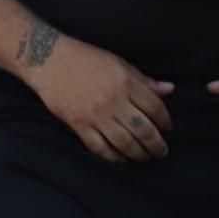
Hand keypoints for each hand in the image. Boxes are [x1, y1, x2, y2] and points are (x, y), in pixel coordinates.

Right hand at [25, 32, 174, 161]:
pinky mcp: (79, 125)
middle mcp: (112, 100)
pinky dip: (113, 158)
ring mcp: (95, 115)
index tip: (166, 128)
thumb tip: (170, 90)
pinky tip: (121, 159)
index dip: (165, 121)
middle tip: (161, 151)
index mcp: (125, 82)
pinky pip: (100, 148)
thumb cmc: (85, 58)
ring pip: (125, 143)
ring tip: (146, 157)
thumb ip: (144, 80)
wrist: (49, 60)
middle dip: (157, 145)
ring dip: (139, 154)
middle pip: (143, 130)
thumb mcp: (118, 62)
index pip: (155, 108)